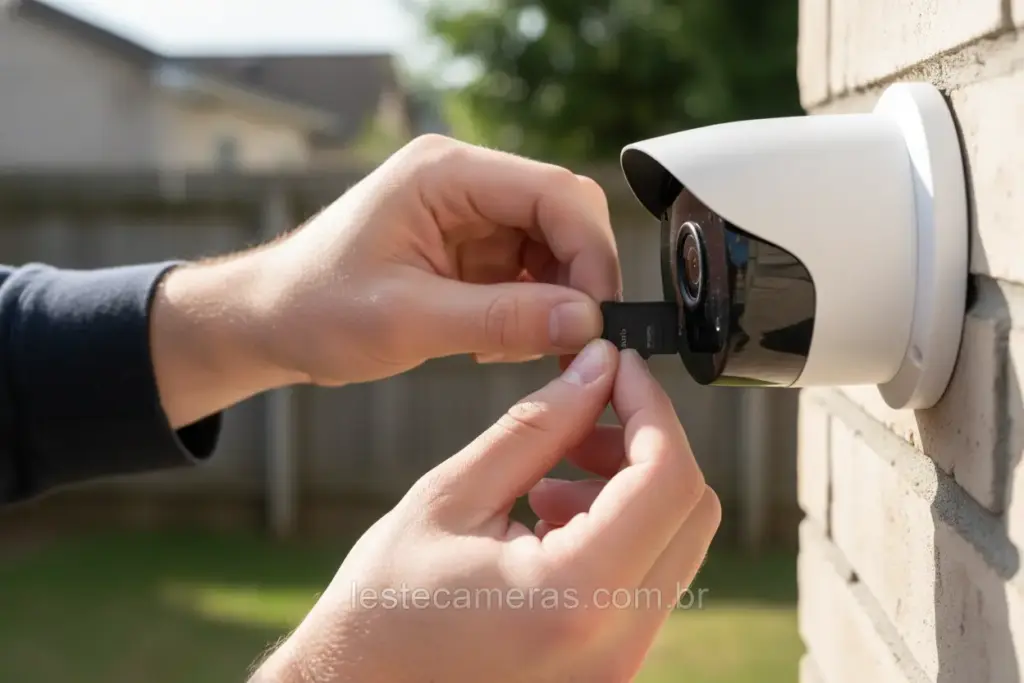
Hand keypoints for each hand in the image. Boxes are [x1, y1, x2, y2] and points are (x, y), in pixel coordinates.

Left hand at [153, 135, 621, 425]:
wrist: (267, 322)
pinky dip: (533, 312)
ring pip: (554, 249)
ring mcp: (469, 215)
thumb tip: (586, 322)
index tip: (599, 316)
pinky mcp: (469, 249)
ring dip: (556, 301)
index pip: (556, 193)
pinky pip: (529, 273)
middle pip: (564, 216)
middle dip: (578, 280)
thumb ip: (503, 319)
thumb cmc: (314, 308)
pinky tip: (500, 344)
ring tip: (519, 348)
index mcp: (446, 173)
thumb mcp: (409, 319)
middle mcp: (465, 183)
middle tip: (574, 340)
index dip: (590, 253)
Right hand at [253, 341, 720, 682]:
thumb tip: (596, 369)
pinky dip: (618, 531)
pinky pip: (648, 580)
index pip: (668, 480)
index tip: (616, 368)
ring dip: (630, 489)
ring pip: (676, 544)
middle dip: (646, 444)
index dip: (651, 407)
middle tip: (582, 419)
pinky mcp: (609, 668)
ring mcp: (619, 665)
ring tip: (546, 482)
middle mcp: (616, 643)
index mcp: (575, 596)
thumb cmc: (382, 611)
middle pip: (692, 511)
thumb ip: (535, 428)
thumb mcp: (451, 499)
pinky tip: (550, 522)